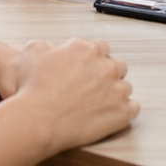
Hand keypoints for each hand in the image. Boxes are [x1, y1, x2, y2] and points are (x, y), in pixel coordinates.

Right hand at [0, 37, 138, 165]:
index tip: (87, 70)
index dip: (93, 60)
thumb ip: (48, 45)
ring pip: (125, 87)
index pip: (101, 48)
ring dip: (115, 93)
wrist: (37, 120)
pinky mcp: (122, 112)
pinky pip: (133, 107)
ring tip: (98, 105)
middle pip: (117, 66)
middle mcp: (106, 66)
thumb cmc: (32, 88)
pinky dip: (125, 110)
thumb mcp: (32, 52)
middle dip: (107, 75)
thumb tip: (53, 48)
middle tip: (93, 88)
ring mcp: (116, 89)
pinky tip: (111, 114)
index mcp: (88, 49)